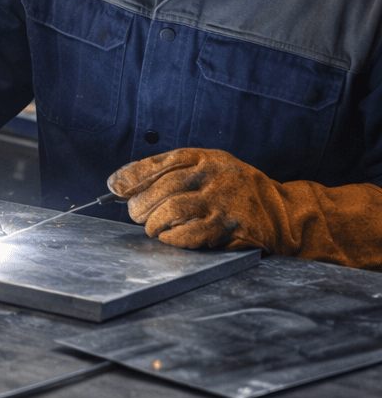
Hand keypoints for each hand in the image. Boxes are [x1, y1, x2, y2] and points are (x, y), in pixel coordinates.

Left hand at [108, 148, 278, 251]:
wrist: (284, 213)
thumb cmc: (236, 191)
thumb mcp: (208, 169)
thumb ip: (169, 172)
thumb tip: (120, 182)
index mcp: (207, 160)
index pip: (163, 162)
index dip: (134, 175)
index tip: (115, 186)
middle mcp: (215, 177)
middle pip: (164, 188)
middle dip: (141, 204)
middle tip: (137, 214)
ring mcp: (224, 203)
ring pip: (173, 210)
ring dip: (154, 223)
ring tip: (152, 228)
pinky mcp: (230, 228)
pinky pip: (190, 234)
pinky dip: (172, 238)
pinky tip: (169, 238)